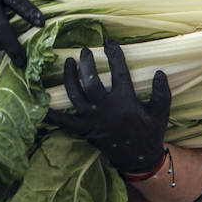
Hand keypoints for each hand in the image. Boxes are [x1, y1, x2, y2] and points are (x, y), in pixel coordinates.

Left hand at [46, 38, 170, 177]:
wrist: (138, 160)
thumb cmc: (149, 134)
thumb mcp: (161, 114)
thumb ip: (162, 93)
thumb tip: (160, 72)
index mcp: (125, 101)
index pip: (118, 71)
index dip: (114, 54)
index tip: (109, 41)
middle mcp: (106, 108)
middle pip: (90, 80)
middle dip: (86, 63)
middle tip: (85, 51)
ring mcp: (92, 119)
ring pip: (75, 94)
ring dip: (69, 77)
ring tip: (69, 62)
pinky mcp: (84, 130)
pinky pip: (63, 121)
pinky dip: (50, 114)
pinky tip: (40, 103)